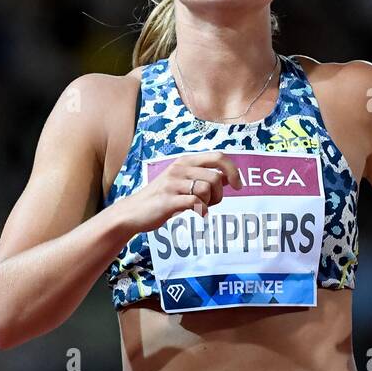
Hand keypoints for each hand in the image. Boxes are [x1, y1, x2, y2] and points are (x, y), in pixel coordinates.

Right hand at [119, 151, 243, 232]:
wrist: (133, 212)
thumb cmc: (161, 199)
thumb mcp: (182, 182)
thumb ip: (203, 177)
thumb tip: (227, 176)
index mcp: (185, 161)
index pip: (218, 156)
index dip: (233, 170)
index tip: (238, 186)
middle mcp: (179, 168)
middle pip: (215, 177)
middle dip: (220, 194)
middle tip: (212, 203)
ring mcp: (172, 183)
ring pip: (206, 189)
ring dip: (209, 203)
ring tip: (201, 208)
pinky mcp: (168, 199)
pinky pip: (195, 202)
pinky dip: (201, 210)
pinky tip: (197, 214)